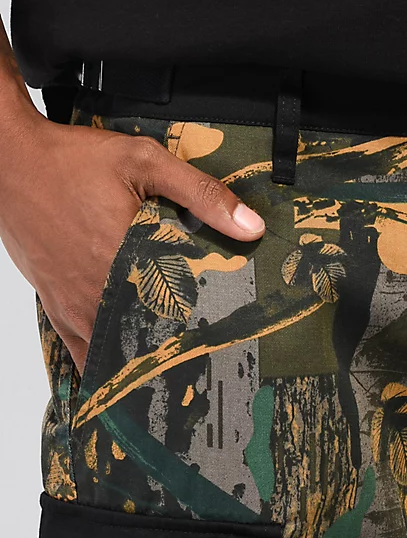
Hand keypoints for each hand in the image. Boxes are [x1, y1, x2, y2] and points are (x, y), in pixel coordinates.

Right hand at [0, 111, 265, 375]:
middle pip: (147, 340)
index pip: (178, 316)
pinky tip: (121, 374)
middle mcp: (98, 292)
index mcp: (127, 261)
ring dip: (140, 362)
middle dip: (176, 353)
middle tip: (205, 366)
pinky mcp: (53, 303)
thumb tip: (252, 227)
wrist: (8, 161)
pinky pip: (79, 348)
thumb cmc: (72, 161)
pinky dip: (102, 362)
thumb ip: (201, 194)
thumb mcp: (144, 162)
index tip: (226, 349)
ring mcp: (72, 303)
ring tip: (169, 376)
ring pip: (113, 352)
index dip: (205, 335)